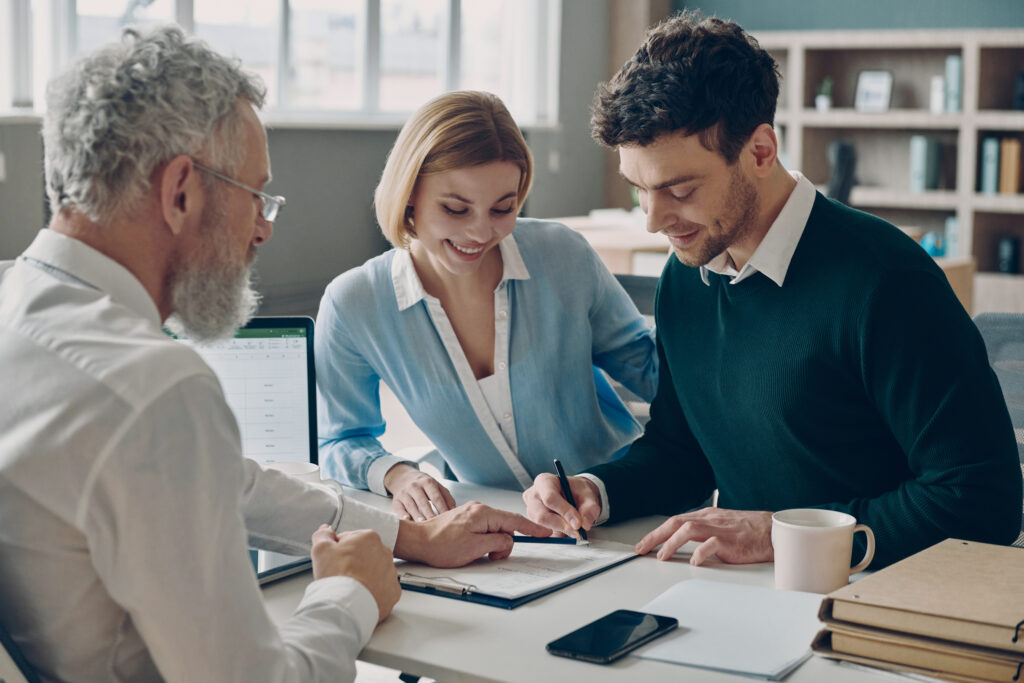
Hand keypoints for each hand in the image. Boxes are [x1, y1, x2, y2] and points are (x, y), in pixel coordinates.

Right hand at [310, 524, 400, 622]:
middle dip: (353, 562)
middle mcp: (385, 552)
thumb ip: (323, 535)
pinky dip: (373, 591)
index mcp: (369, 537)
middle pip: (364, 555)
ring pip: (374, 571)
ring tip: (350, 587)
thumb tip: (326, 530)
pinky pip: (383, 588)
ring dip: (364, 576)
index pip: (350, 539)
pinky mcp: (393, 591)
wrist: (347, 606)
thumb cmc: (337, 576)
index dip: (338, 550)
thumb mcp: (321, 549)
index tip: (334, 561)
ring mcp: (391, 572)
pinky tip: (361, 595)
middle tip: (340, 574)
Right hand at [384, 463, 455, 520]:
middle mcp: (415, 487)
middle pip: (423, 501)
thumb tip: (454, 510)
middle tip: (435, 523)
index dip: (442, 507)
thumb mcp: (436, 486)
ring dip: (417, 515)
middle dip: (429, 513)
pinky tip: (407, 519)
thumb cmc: (424, 485)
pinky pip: (399, 508)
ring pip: (411, 505)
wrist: (403, 477)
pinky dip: (402, 514)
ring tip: (423, 524)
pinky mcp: (396, 500)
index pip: (436, 496)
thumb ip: (446, 497)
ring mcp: (404, 493)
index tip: (447, 518)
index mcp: (427, 482)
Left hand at [394, 501, 551, 566]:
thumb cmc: (441, 545)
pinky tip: (475, 550)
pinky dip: (485, 542)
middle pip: (505, 526)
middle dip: (504, 544)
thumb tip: (508, 540)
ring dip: (492, 545)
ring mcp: (471, 514)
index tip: (545, 533)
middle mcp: (479, 509)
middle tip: (493, 557)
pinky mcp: (465, 520)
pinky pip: (484, 531)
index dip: (532, 528)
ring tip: (478, 554)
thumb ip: (498, 542)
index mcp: (483, 513)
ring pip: (494, 530)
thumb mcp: (475, 548)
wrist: (417, 541)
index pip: (515, 520)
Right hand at [522, 473, 600, 537]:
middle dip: (560, 526)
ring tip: (573, 527)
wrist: (575, 495)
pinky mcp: (533, 523)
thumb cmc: (578, 491)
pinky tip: (565, 528)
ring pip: (542, 527)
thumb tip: (584, 524)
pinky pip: (542, 534)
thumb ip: (589, 508)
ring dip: (559, 531)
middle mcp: (533, 495)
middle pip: (541, 516)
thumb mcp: (588, 495)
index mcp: (544, 481)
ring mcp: (530, 510)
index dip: (564, 512)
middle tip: (577, 531)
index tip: (578, 523)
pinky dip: (556, 535)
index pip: (550, 498)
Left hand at [634, 508, 773, 565]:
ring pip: (689, 529)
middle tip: (641, 549)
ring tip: (662, 556)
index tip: (643, 544)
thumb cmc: (748, 530)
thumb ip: (702, 532)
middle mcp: (710, 519)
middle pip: (676, 522)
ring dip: (672, 543)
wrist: (773, 531)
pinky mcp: (731, 541)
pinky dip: (700, 553)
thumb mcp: (720, 526)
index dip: (656, 532)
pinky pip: (712, 544)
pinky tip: (694, 561)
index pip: (675, 521)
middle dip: (655, 536)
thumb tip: (680, 542)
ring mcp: (720, 529)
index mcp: (706, 516)